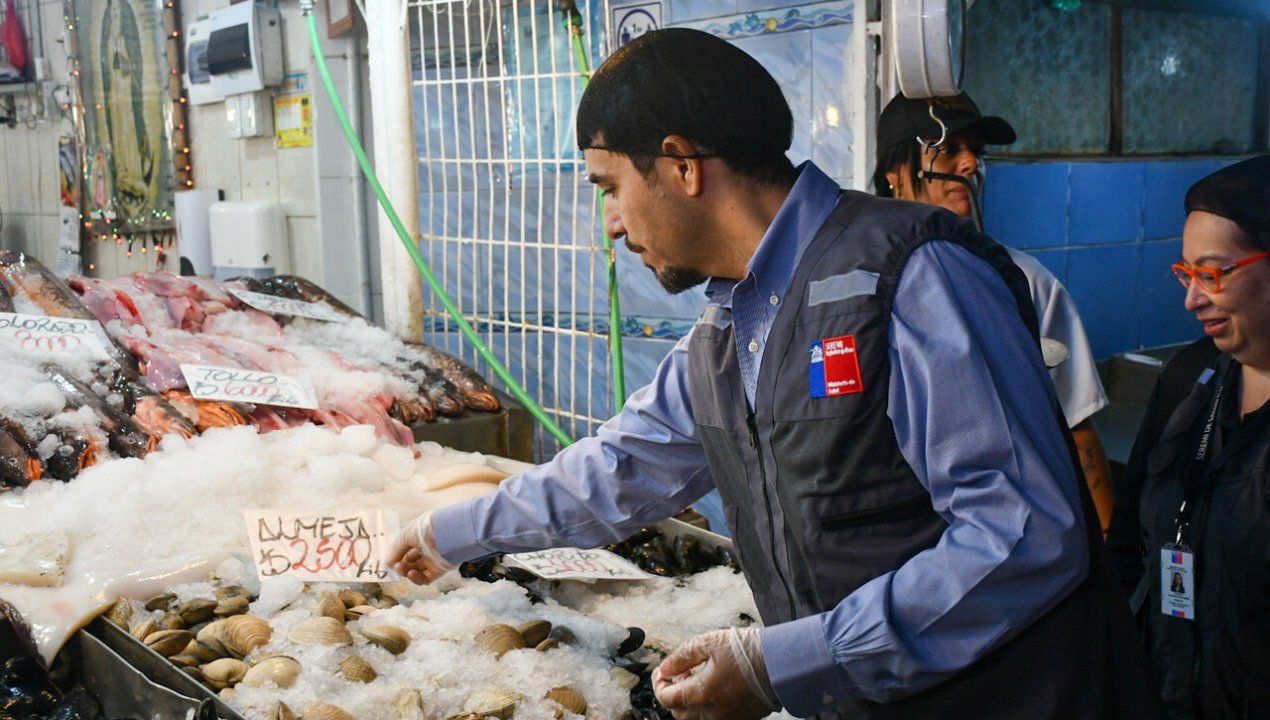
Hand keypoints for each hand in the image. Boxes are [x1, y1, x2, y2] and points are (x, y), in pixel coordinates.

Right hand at [386, 511, 455, 583]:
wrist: (445, 533)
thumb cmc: (426, 529)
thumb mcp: (405, 536)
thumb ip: (395, 549)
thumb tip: (387, 563)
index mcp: (419, 538)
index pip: (406, 550)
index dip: (397, 556)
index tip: (389, 561)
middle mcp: (427, 549)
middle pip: (411, 562)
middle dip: (401, 565)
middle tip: (395, 566)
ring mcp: (433, 560)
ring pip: (417, 571)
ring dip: (406, 572)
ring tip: (401, 568)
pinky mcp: (439, 570)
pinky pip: (426, 578)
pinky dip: (417, 579)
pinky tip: (410, 574)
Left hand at [653, 627, 779, 719]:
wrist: (782, 664)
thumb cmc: (749, 652)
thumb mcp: (710, 643)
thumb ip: (682, 656)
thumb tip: (665, 667)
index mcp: (701, 694)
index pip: (666, 698)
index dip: (659, 684)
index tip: (663, 671)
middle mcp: (711, 713)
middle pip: (678, 711)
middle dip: (673, 692)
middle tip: (680, 672)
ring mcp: (726, 719)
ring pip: (694, 717)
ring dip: (688, 701)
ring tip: (697, 678)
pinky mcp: (739, 719)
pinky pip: (713, 718)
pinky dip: (705, 706)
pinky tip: (713, 687)